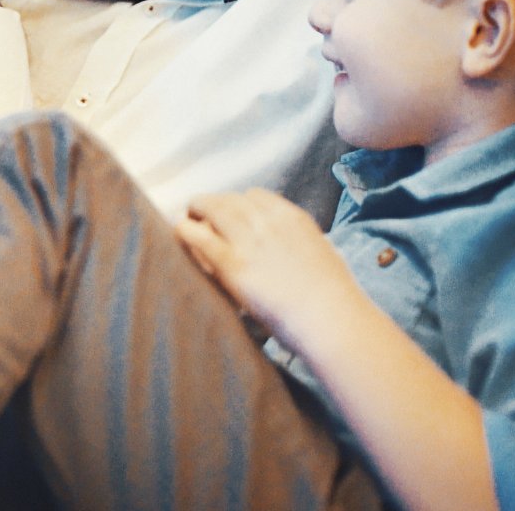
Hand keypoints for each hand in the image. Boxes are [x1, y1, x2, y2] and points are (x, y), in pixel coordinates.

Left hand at [179, 189, 361, 352]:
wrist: (331, 319)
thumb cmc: (334, 297)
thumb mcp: (321, 254)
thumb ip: (300, 244)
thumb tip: (292, 249)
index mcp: (292, 217)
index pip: (255, 196)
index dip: (238, 204)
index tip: (231, 214)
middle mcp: (268, 222)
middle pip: (229, 199)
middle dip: (213, 204)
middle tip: (200, 212)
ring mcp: (249, 241)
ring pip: (212, 209)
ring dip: (196, 211)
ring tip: (187, 219)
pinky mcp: (232, 264)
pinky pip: (199, 237)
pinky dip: (186, 231)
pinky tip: (179, 233)